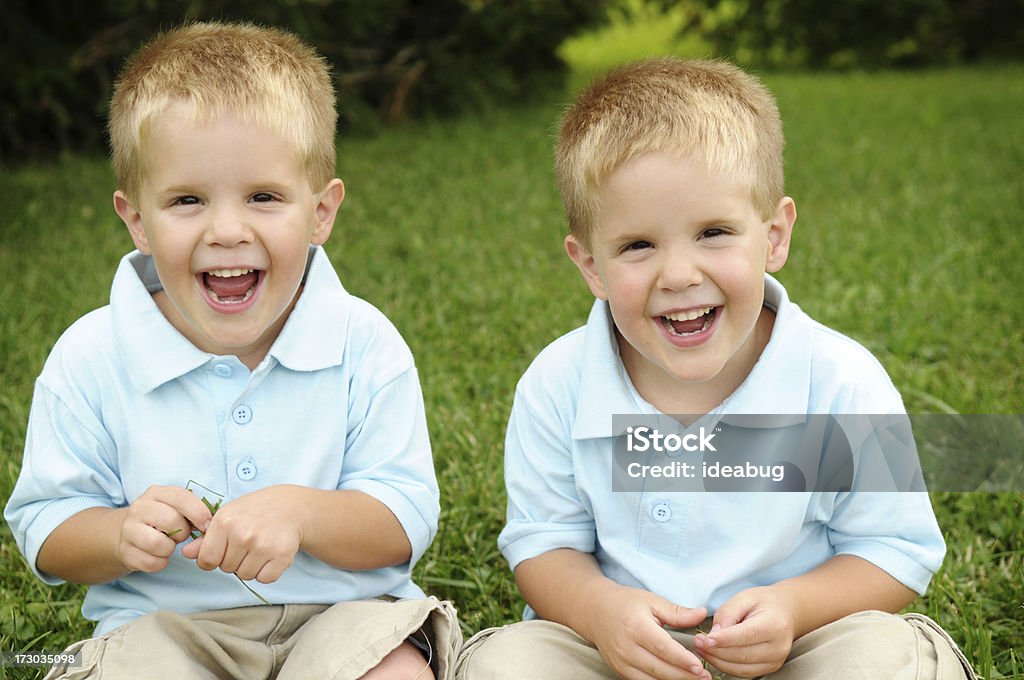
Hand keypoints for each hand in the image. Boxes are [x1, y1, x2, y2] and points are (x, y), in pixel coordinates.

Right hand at [118, 485, 211, 572]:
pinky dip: (160, 563)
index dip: (198, 512)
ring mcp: (128, 529)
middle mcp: (139, 508)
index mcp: (155, 493)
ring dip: (170, 549)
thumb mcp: (176, 508)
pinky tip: (159, 556)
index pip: (180, 497)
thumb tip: (211, 525)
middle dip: (183, 532)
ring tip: (168, 545)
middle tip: (181, 535)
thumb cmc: (163, 520)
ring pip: (158, 544)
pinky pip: (150, 562)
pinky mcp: (124, 551)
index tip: (207, 525)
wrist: (129, 535)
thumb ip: (194, 511)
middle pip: (171, 521)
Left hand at [181, 485, 302, 583]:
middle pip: (226, 569)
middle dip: (235, 560)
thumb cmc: (253, 512)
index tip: (224, 548)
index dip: (213, 558)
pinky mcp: (282, 555)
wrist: (289, 506)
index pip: (206, 560)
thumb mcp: (227, 517)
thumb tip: (186, 553)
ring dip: (251, 567)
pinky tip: (271, 555)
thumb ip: (206, 538)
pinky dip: (267, 572)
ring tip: (259, 547)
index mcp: (224, 522)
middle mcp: (243, 534)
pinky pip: (265, 579)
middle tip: (247, 542)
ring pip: (245, 575)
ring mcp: (263, 545)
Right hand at [586, 584, 711, 679]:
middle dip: (684, 676)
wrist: (595, 611)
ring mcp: (621, 662)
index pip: (662, 648)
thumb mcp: (652, 601)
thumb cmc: (626, 604)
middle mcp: (626, 648)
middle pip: (659, 668)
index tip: (700, 666)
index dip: (682, 660)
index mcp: (636, 627)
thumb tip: (702, 614)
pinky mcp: (619, 671)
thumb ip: (677, 612)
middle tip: (705, 677)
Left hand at [693, 586, 796, 677]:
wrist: (784, 613)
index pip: (747, 635)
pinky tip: (713, 655)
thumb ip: (727, 614)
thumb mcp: (744, 598)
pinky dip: (725, 666)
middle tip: (697, 642)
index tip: (706, 639)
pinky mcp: (769, 668)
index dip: (725, 640)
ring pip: (741, 668)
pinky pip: (743, 672)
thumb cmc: (763, 603)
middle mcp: (778, 646)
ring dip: (717, 660)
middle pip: (743, 655)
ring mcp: (775, 661)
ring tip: (701, 648)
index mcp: (774, 624)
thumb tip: (714, 634)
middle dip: (716, 651)